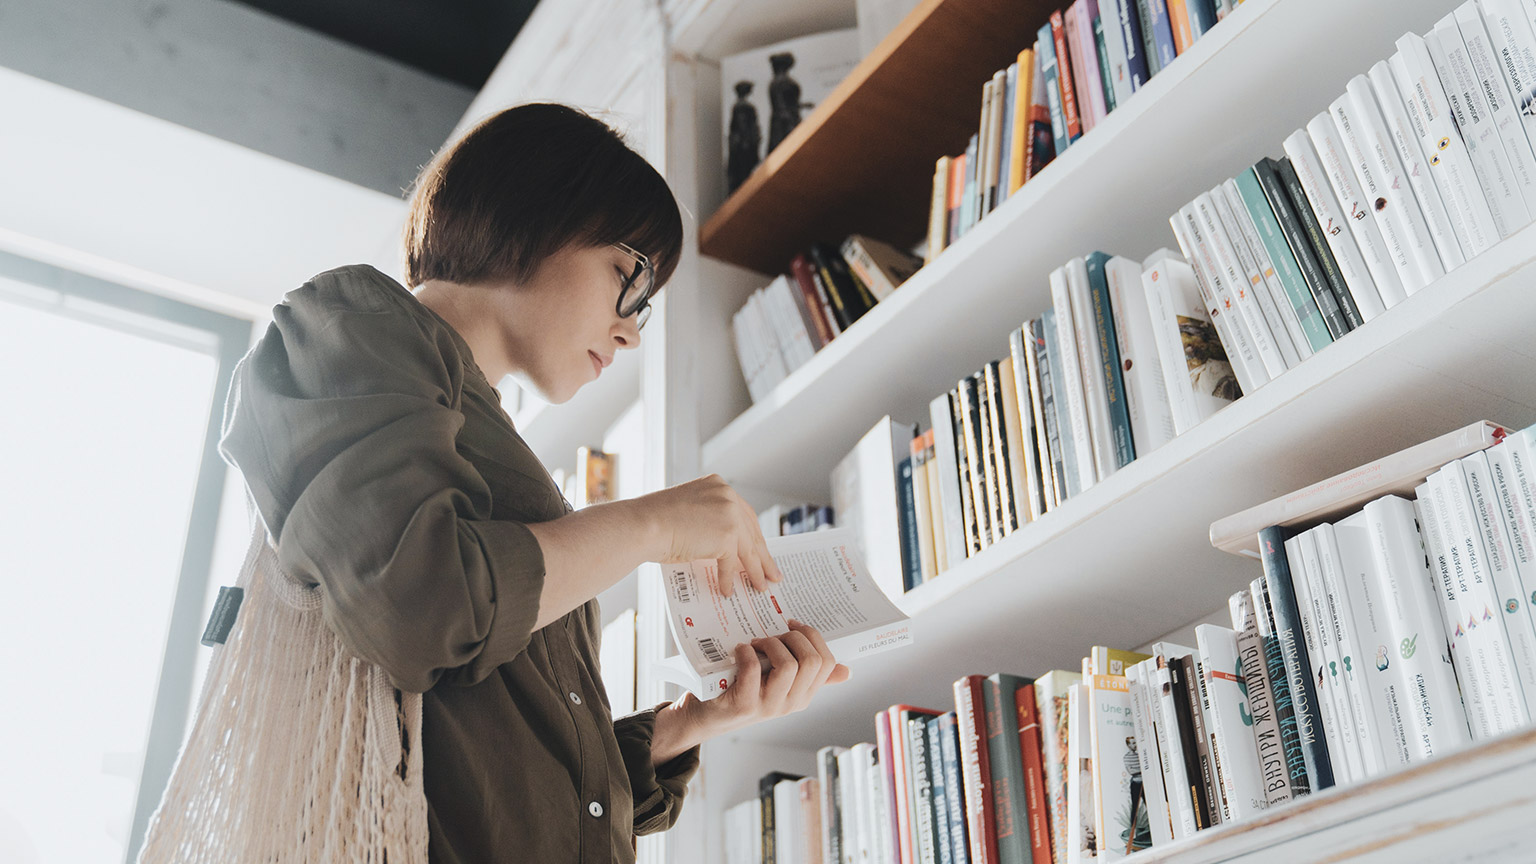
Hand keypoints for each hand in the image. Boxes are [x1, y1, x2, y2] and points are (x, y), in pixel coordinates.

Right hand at [638, 474, 782, 595]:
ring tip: (760, 586)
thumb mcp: (687, 514)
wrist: (642, 525)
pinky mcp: (727, 535)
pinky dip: (729, 579)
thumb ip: (708, 523)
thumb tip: (724, 549)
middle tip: (772, 572)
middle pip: (752, 531)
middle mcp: (727, 495)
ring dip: (755, 571)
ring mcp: (729, 514)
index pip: (743, 514)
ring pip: (748, 549)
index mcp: (718, 485)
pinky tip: (727, 590)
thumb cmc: (653, 522)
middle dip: (762, 556)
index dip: (753, 535)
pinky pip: (732, 563)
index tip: (761, 550)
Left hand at [651, 621, 852, 763]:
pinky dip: (747, 652)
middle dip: (793, 638)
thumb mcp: (779, 684)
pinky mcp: (744, 704)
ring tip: (756, 643)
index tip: (793, 625)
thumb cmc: (743, 691)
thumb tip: (846, 671)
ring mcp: (768, 706)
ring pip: (788, 665)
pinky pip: (753, 669)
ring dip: (770, 644)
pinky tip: (740, 650)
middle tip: (773, 635)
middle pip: (812, 661)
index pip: (827, 663)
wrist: (707, 715)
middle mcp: (791, 703)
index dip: (812, 637)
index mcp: (804, 695)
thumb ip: (809, 676)